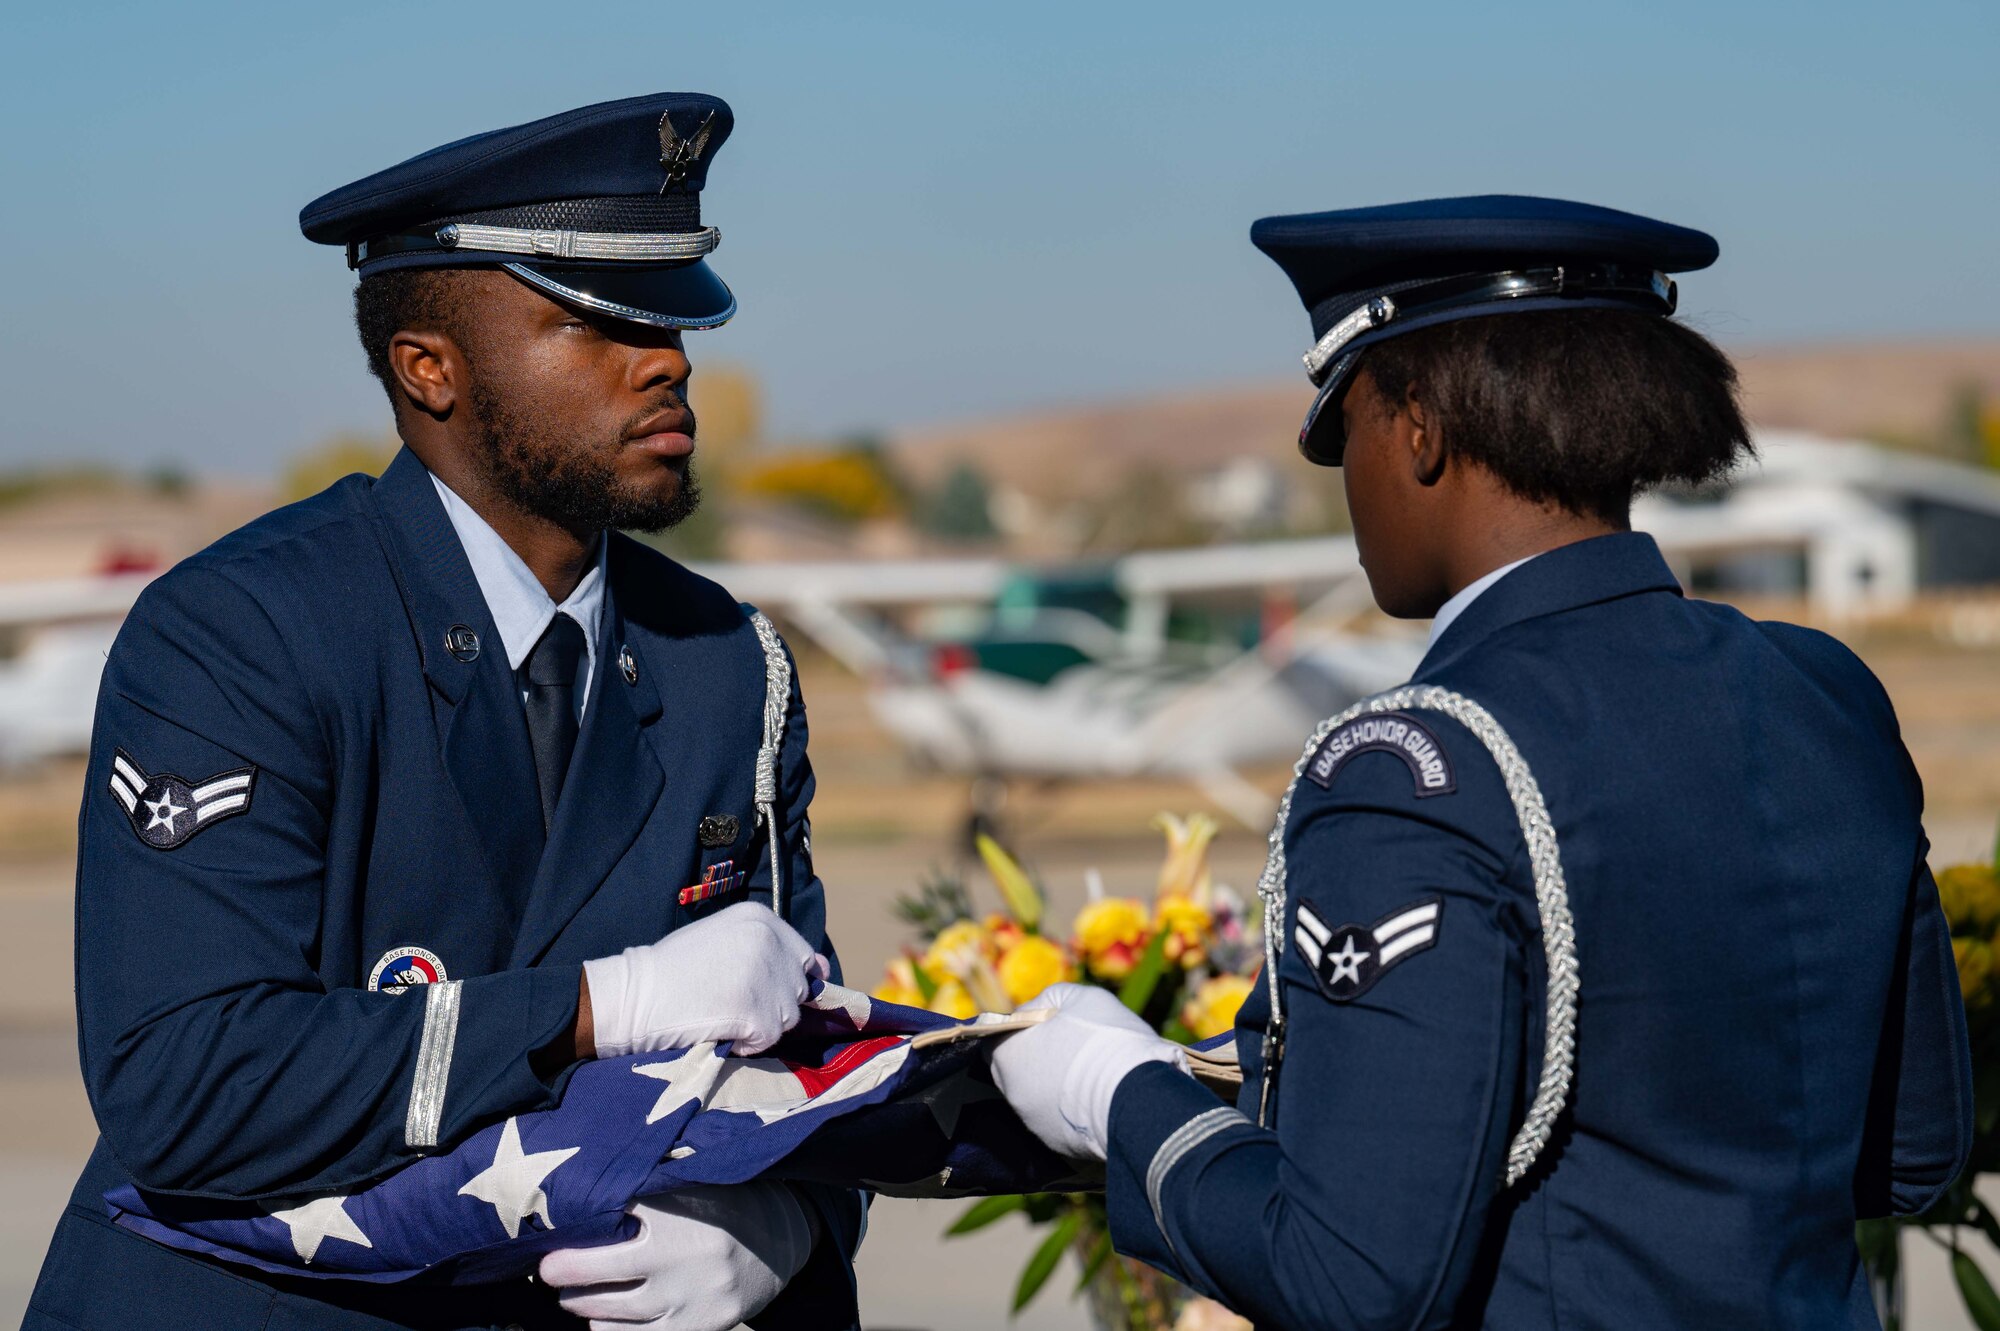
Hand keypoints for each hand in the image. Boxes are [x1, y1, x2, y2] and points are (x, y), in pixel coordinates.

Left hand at [540, 1182, 814, 1330]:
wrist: (781, 1240)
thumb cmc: (721, 1205)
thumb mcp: (692, 1180)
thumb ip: (648, 1181)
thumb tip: (588, 1178)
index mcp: (679, 1208)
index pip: (609, 1215)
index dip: (575, 1225)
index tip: (551, 1231)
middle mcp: (682, 1254)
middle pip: (597, 1270)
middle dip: (563, 1271)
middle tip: (548, 1269)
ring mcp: (690, 1297)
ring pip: (609, 1313)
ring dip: (583, 1305)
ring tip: (575, 1296)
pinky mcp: (699, 1328)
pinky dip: (612, 1330)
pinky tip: (606, 1319)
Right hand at [584, 903, 829, 1057]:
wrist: (636, 995)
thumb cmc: (674, 969)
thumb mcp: (723, 938)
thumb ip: (768, 948)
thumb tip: (820, 969)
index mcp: (761, 918)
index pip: (803, 956)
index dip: (783, 979)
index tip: (756, 989)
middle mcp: (769, 941)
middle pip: (798, 988)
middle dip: (772, 1002)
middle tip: (731, 1002)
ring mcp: (766, 977)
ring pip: (788, 1016)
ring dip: (761, 1024)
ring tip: (723, 1013)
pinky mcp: (759, 1012)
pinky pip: (770, 1039)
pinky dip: (749, 1043)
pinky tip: (722, 1029)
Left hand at [987, 982, 1186, 1159]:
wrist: (1137, 1096)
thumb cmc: (1104, 1039)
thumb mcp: (1077, 998)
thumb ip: (1047, 1000)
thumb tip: (1037, 1011)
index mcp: (1007, 1053)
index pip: (996, 1038)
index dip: (1019, 1029)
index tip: (1045, 1025)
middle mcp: (1011, 1092)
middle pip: (1014, 1070)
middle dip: (1034, 1059)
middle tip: (1069, 1049)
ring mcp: (1033, 1123)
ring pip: (1036, 1098)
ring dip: (1053, 1087)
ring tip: (1087, 1076)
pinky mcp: (1056, 1145)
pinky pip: (1058, 1122)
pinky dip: (1070, 1111)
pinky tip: (1095, 1101)